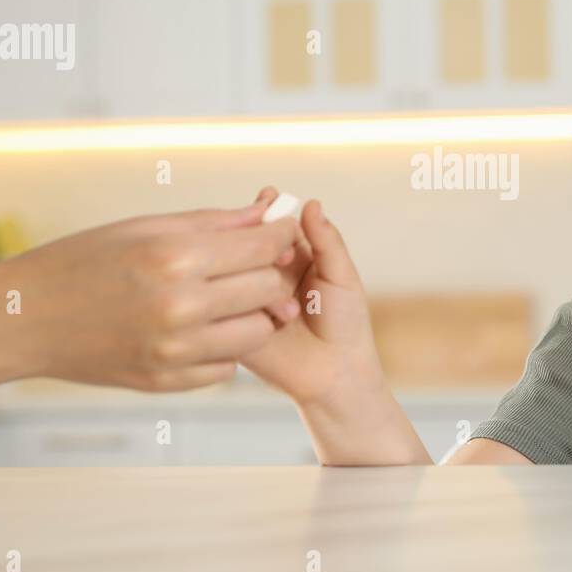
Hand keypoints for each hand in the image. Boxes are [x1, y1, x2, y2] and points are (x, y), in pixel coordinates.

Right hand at [0, 202, 301, 391]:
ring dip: (253, 315)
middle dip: (270, 274)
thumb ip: (214, 223)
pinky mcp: (166, 381)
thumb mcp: (146, 227)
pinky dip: (223, 348)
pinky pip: (226, 367)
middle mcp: (180, 306)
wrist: (26, 319)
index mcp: (175, 257)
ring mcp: (174, 350)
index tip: (279, 233)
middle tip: (255, 267)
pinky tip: (201, 329)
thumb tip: (268, 213)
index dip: (280, 237)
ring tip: (230, 300)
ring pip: (257, 334)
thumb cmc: (85, 260)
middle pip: (268, 290)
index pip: (263, 248)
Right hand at [238, 188, 383, 405]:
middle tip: (263, 231)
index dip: (270, 212)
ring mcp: (249, 298)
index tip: (268, 197)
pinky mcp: (235, 322)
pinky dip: (232, 292)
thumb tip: (311, 203)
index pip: (276, 226)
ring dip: (246, 262)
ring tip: (270, 268)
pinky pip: (225, 300)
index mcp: (295, 258)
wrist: (335, 374)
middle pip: (251, 243)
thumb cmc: (346, 325)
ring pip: (236, 268)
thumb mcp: (342, 277)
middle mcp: (269, 274)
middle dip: (253, 234)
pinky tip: (246, 293)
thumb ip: (326, 242)